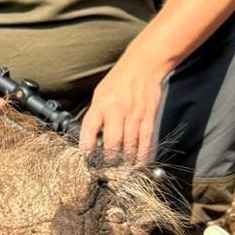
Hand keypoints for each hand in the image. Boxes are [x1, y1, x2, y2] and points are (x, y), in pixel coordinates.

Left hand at [78, 49, 166, 163]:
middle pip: (112, 144)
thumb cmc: (119, 80)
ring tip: (123, 170)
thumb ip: (96, 115)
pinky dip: (143, 155)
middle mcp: (116, 112)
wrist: (143, 65)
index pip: (89, 132)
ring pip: (129, 146)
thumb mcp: (100, 94)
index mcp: (100, 106)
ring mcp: (133, 115)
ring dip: (126, 161)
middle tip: (108, 169)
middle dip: (109, 161)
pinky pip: (145, 141)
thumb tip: (93, 138)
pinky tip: (139, 163)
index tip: (87, 160)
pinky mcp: (148, 117)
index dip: (87, 149)